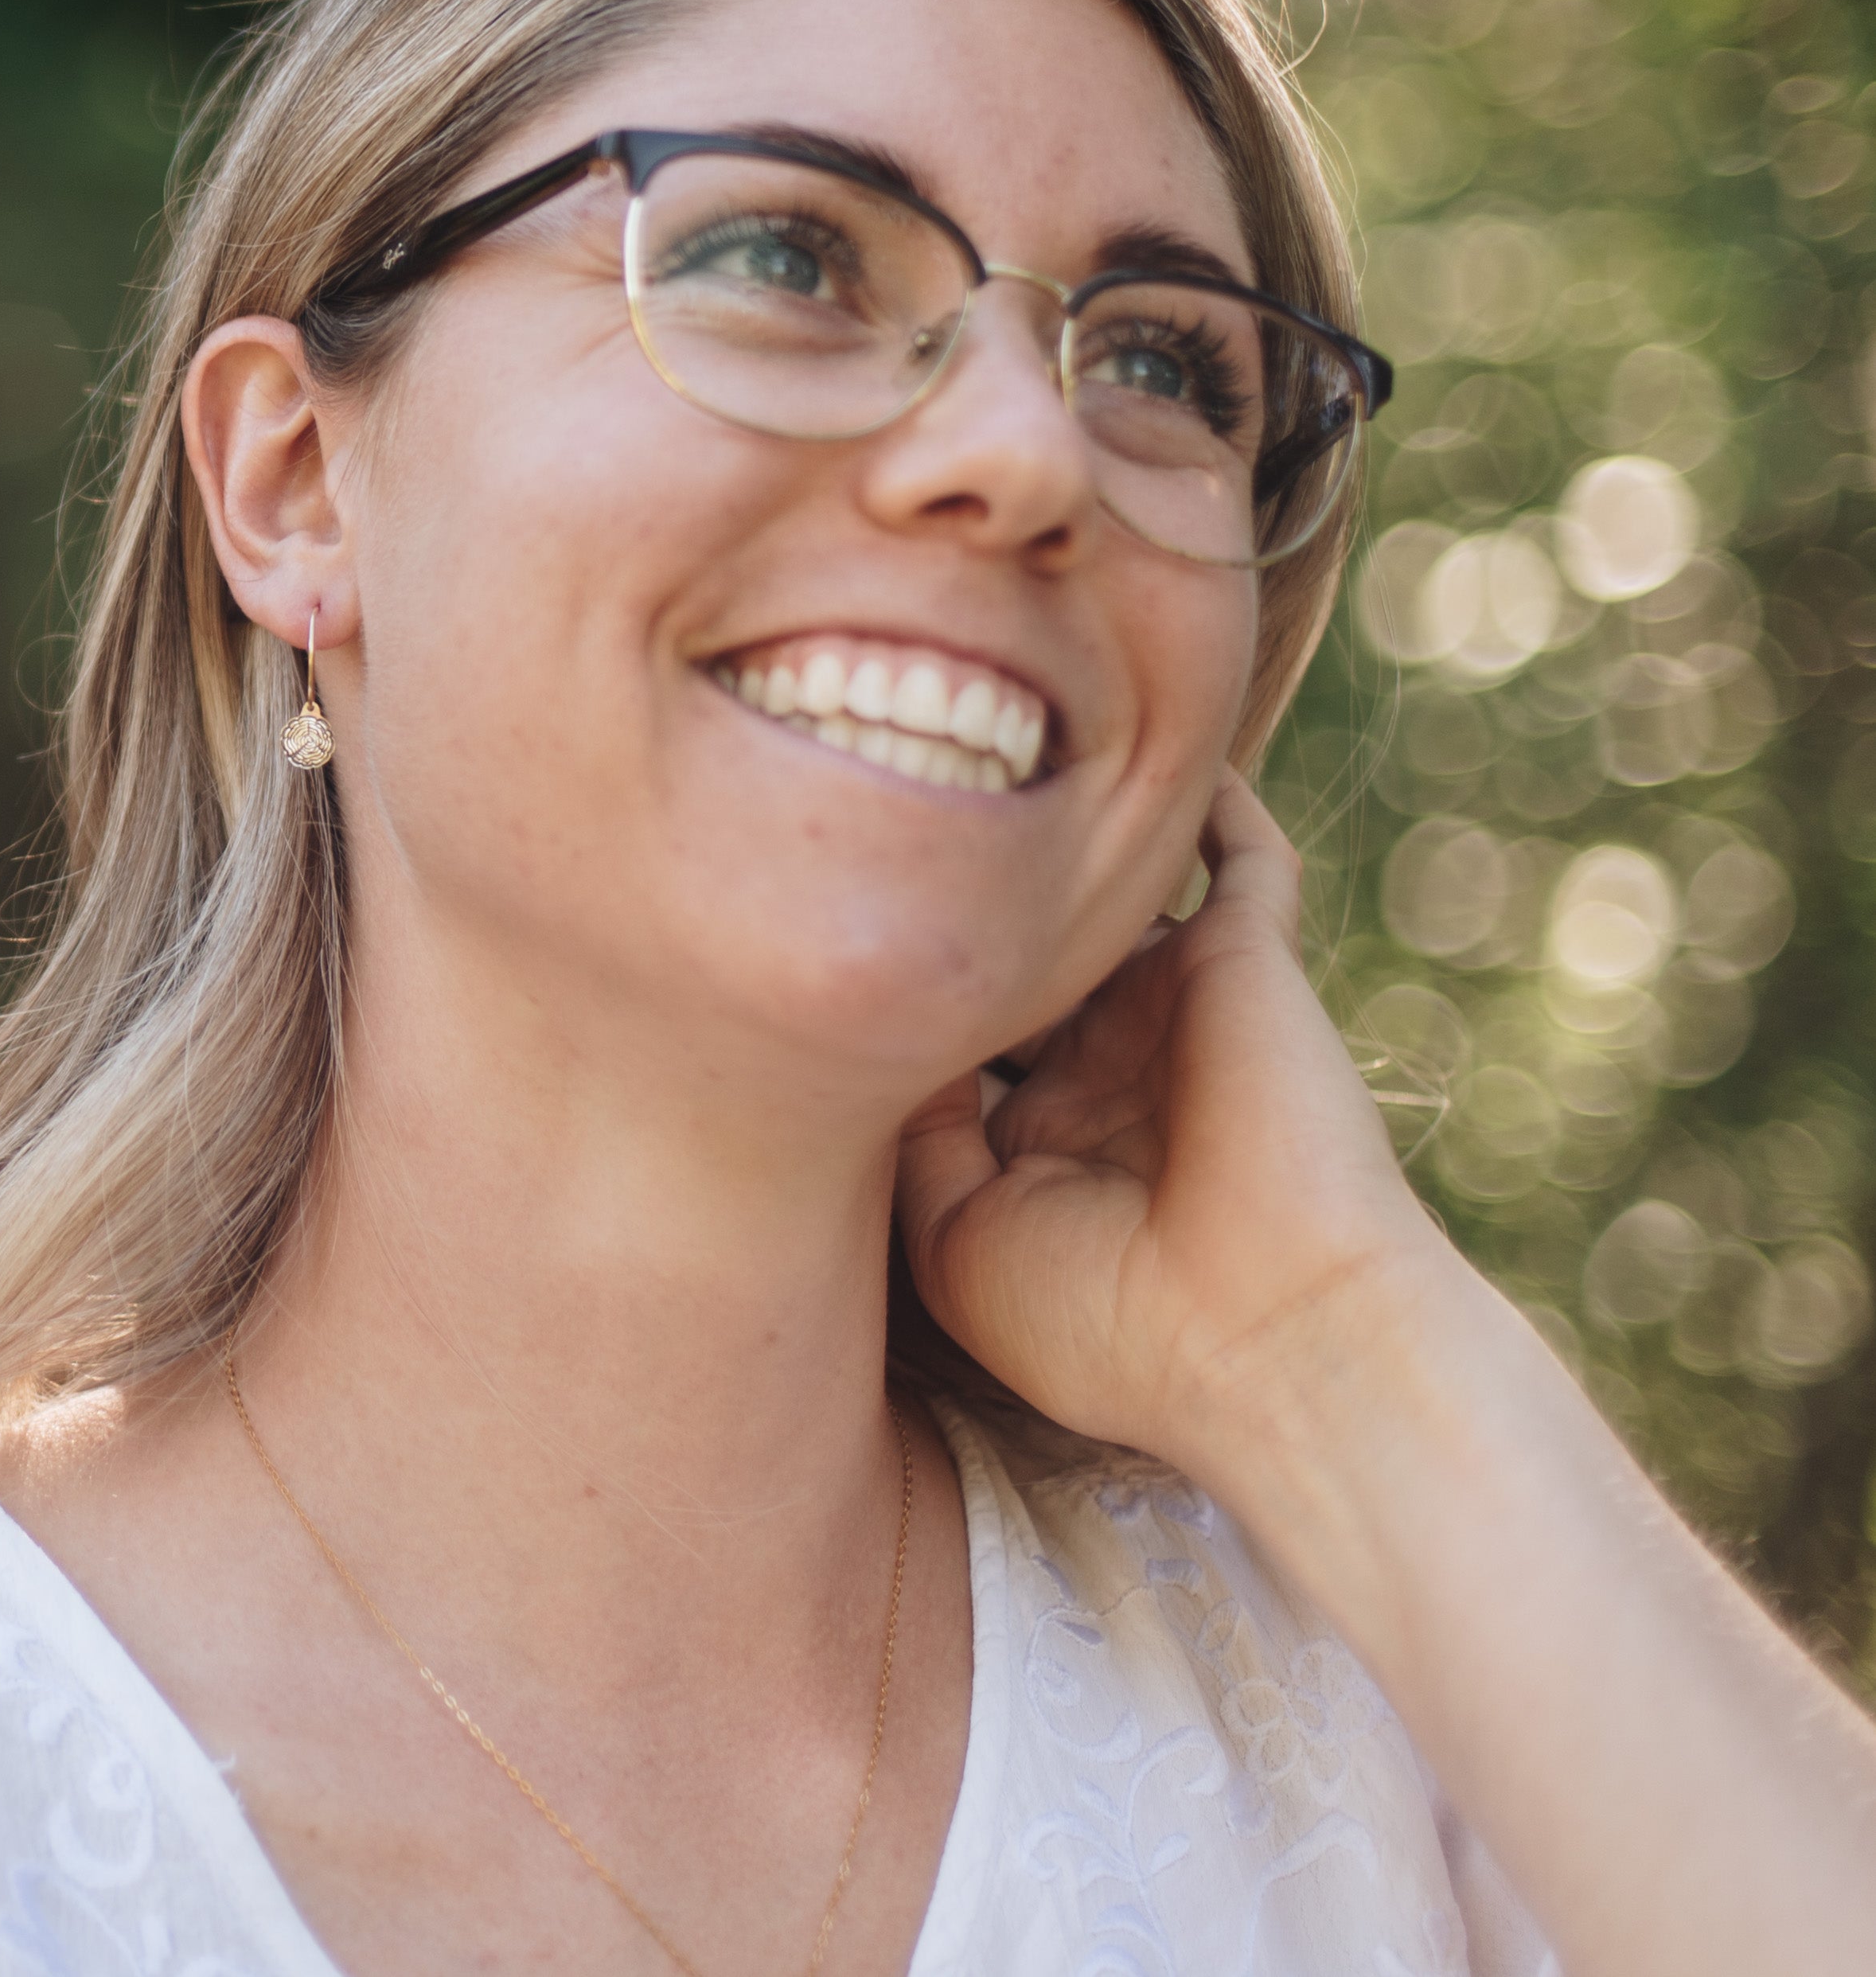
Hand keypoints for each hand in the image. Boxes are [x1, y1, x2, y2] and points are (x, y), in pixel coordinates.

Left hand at [893, 766, 1469, 1472]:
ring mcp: (1176, 1003)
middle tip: (845, 786)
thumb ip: (903, 1125)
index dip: (888, 979)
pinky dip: (1205, 796)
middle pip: (1016, 940)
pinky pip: (1240, 853)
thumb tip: (865, 1018)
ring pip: (1109, 889)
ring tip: (959, 723)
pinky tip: (1130, 722)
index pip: (953, 1023)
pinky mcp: (1249, 959)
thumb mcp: (954, 1238)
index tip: (791, 919)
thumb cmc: (1102, 1320)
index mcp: (1039, 1130)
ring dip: (1051, 824)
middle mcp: (1106, 1055)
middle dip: (950, 888)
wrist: (1270, 1340)